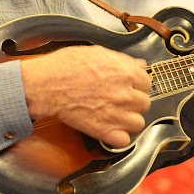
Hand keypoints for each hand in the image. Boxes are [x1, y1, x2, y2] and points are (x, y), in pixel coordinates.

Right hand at [20, 45, 150, 147]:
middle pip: (144, 103)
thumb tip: (139, 64)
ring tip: (116, 115)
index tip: (128, 86)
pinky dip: (117, 137)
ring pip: (138, 123)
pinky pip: (124, 140)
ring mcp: (116, 114)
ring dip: (128, 120)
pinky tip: (109, 128)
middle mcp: (124, 94)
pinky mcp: (104, 130)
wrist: (46, 84)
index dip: (136, 84)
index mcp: (125, 73)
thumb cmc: (65, 66)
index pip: (146, 82)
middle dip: (133, 101)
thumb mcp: (96, 52)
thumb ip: (122, 60)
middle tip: (119, 99)